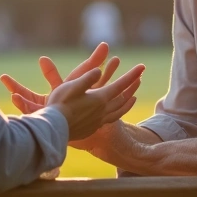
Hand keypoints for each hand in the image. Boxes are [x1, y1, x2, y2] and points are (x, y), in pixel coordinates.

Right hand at [0, 44, 143, 142]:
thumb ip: (87, 78)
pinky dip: (119, 112)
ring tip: (134, 95)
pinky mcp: (93, 127)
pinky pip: (112, 118)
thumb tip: (99, 71)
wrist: (54, 130)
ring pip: (120, 110)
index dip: (132, 75)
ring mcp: (99, 120)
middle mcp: (103, 110)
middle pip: (123, 97)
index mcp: (100, 98)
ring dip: (128, 100)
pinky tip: (117, 111)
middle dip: (132, 85)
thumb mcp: (72, 87)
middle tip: (140, 76)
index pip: (121, 85)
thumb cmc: (59, 105)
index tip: (142, 66)